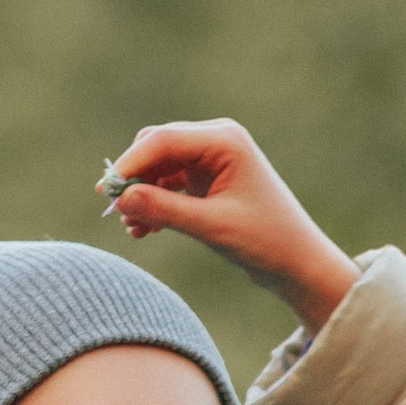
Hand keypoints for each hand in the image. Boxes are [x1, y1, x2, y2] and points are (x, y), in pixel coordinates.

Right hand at [101, 119, 359, 332]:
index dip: (129, 165)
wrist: (299, 264)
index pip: (162, 141)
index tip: (105, 192)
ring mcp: (211, 160)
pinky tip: (144, 229)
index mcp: (224, 141)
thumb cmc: (267, 242)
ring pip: (159, 167)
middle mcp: (216, 141)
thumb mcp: (212, 227)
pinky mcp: (208, 180)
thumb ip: (165, 210)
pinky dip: (155, 203)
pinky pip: (169, 184)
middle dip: (134, 179)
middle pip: (156, 148)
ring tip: (133, 229)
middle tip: (115, 211)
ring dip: (143, 195)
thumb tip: (120, 198)